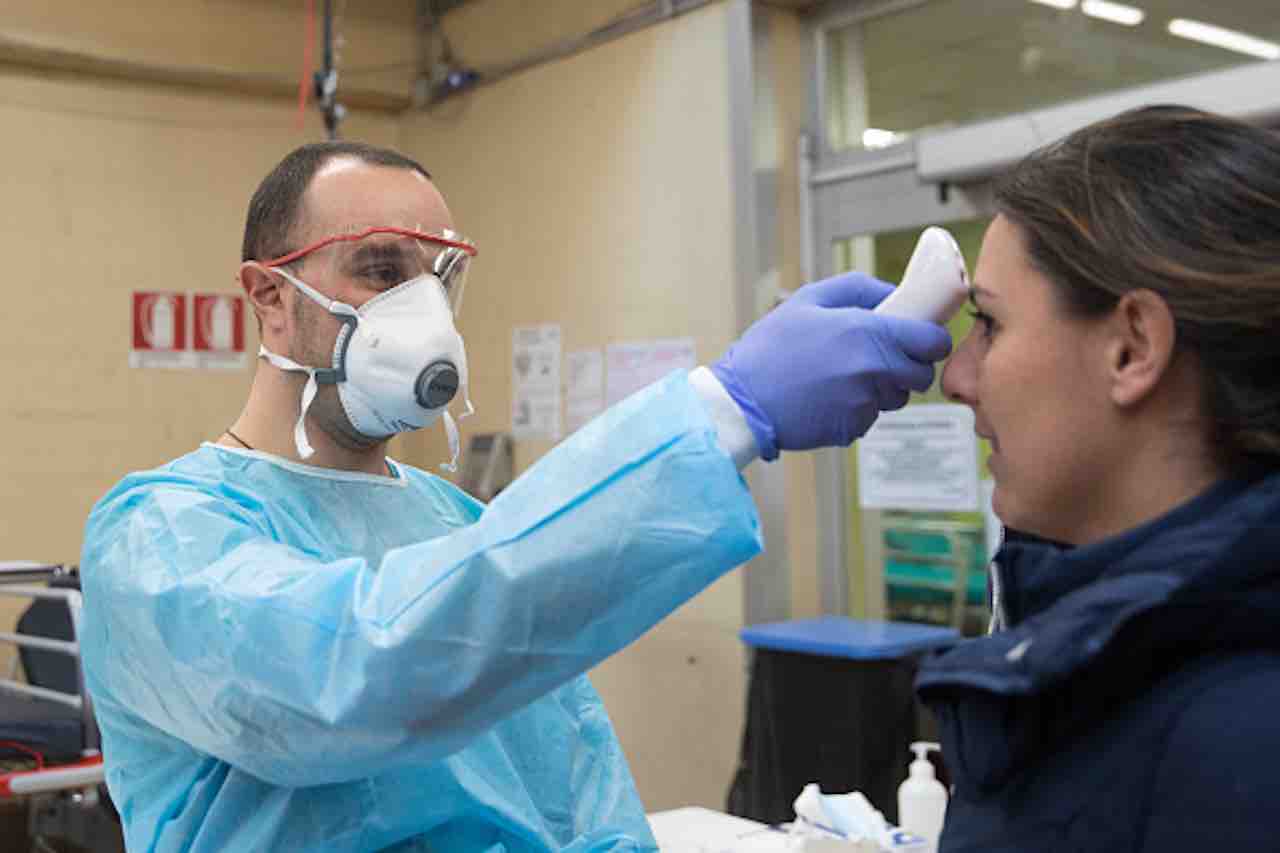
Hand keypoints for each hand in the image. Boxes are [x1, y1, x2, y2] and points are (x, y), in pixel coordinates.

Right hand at [710, 272, 951, 459]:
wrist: (741, 402)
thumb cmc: (770, 349)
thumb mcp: (808, 301)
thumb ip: (857, 288)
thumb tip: (892, 292)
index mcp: (869, 332)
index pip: (933, 341)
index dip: (932, 339)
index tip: (920, 338)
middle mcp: (874, 369)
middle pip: (920, 374)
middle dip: (908, 366)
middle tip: (882, 357)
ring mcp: (864, 403)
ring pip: (896, 397)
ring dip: (882, 388)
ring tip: (844, 376)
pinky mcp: (853, 428)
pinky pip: (870, 417)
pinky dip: (856, 408)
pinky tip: (826, 398)